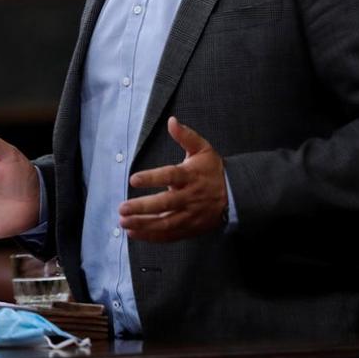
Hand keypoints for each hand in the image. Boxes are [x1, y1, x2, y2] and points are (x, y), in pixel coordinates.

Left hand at [118, 116, 227, 242]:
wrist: (235, 194)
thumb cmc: (213, 170)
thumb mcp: (203, 149)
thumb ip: (186, 136)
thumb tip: (171, 121)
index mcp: (191, 175)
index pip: (170, 176)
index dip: (152, 178)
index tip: (133, 179)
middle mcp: (190, 196)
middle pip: (165, 203)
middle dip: (142, 207)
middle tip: (123, 207)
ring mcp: (190, 215)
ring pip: (165, 223)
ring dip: (143, 225)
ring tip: (124, 223)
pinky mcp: (190, 228)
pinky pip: (169, 235)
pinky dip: (151, 237)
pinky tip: (134, 233)